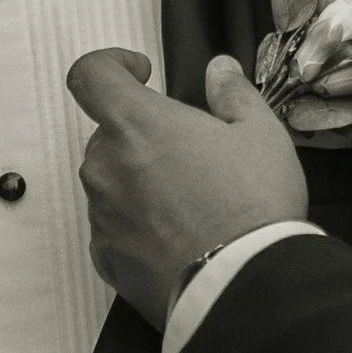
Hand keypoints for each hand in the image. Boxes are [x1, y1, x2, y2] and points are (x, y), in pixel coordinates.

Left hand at [69, 51, 307, 326]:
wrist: (243, 287)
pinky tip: (181, 236)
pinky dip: (139, 223)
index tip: (141, 75)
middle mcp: (106, 167)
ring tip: (193, 200)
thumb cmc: (252, 203)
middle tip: (192, 152)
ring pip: (111, 181)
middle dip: (144, 134)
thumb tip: (218, 71)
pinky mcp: (107, 259)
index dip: (110, 65)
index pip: (90, 76)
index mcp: (137, 125)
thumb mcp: (261, 134)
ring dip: (141, 179)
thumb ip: (233, 94)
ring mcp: (102, 216)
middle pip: (109, 134)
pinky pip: (115, 226)